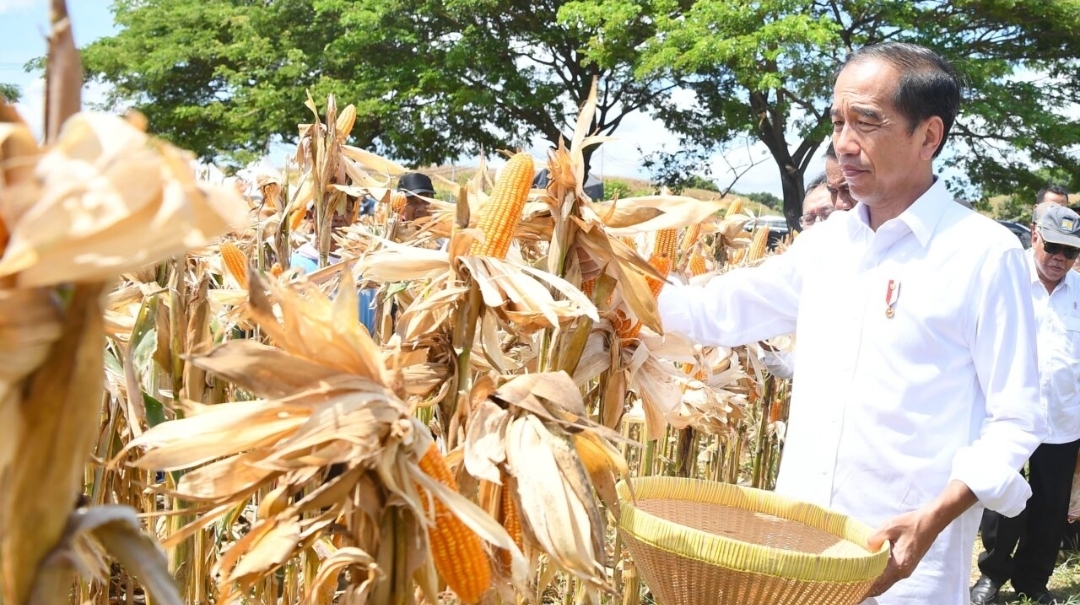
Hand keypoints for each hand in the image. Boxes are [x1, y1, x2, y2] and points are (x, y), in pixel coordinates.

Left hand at [860, 481, 975, 598]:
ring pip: (887, 582)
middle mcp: (903, 571)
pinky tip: (870, 573)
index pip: (879, 582)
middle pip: (882, 586)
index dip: (866, 588)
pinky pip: (891, 576)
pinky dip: (880, 578)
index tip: (854, 591)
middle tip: (852, 588)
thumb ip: (875, 538)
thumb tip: (866, 547)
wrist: (930, 522)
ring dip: (874, 584)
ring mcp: (906, 570)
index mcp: (899, 564)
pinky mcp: (907, 565)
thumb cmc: (911, 524)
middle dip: (868, 589)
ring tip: (857, 582)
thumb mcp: (889, 527)